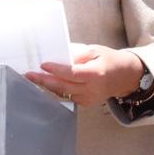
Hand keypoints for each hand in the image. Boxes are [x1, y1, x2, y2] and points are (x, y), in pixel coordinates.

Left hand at [25, 46, 144, 106]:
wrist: (124, 76)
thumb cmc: (109, 60)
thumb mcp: (95, 50)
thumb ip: (78, 55)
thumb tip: (59, 56)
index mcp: (96, 73)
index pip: (72, 73)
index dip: (56, 70)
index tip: (43, 65)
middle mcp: (92, 89)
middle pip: (64, 86)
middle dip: (44, 80)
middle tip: (29, 74)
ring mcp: (89, 98)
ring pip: (64, 93)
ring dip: (48, 86)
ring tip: (34, 78)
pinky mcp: (86, 103)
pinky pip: (68, 97)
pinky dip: (57, 90)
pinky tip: (48, 83)